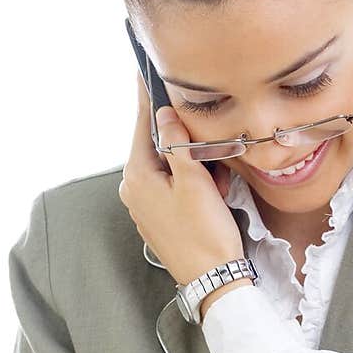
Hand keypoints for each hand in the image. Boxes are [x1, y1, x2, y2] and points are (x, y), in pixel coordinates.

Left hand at [118, 73, 242, 284]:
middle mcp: (134, 190)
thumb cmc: (204, 234)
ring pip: (171, 168)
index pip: (141, 125)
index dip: (148, 97)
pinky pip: (175, 188)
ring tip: (218, 185)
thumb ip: (177, 144)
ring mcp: (146, 206)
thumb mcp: (194, 181)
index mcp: (137, 177)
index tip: (146, 71)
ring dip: (196, 168)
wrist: (214, 280)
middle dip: (188, 145)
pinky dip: (195, 185)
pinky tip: (214, 197)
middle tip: (214, 155)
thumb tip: (165, 115)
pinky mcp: (160, 218)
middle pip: (159, 147)